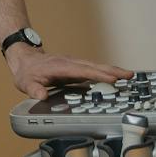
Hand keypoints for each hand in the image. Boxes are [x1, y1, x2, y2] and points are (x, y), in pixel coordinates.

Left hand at [4, 47, 129, 97]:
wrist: (26, 60)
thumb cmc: (27, 72)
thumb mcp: (26, 83)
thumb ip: (34, 90)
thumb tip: (42, 96)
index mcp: (61, 67)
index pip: (83, 71)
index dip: (98, 75)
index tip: (112, 78)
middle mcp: (71, 64)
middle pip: (95, 66)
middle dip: (112, 70)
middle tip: (129, 75)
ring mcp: (75, 65)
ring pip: (96, 67)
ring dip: (113, 71)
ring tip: (129, 76)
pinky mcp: (76, 69)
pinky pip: (93, 70)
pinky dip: (106, 73)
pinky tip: (116, 78)